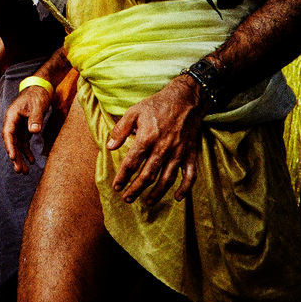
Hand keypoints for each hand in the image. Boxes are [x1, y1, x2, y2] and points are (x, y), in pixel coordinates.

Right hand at [3, 85, 51, 173]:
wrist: (41, 87)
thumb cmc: (37, 94)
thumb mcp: (37, 105)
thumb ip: (35, 118)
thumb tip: (34, 131)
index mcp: (12, 116)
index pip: (8, 133)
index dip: (10, 146)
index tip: (13, 157)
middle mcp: (12, 122)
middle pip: (11, 142)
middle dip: (15, 157)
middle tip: (20, 170)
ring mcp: (18, 125)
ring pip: (17, 144)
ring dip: (20, 157)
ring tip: (24, 171)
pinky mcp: (25, 127)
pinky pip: (24, 142)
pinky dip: (27, 151)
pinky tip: (32, 160)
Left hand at [106, 75, 205, 205]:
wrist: (185, 99)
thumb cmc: (157, 105)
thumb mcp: (134, 111)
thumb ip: (120, 130)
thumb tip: (110, 147)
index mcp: (147, 138)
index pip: (132, 163)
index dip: (123, 176)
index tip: (116, 187)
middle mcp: (163, 148)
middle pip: (148, 175)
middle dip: (136, 189)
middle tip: (127, 199)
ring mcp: (178, 153)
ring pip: (167, 179)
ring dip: (156, 193)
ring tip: (147, 202)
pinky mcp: (190, 154)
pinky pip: (190, 175)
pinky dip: (185, 188)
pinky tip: (177, 198)